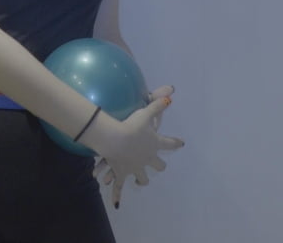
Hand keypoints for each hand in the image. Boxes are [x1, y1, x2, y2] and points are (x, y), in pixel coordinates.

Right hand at [92, 90, 183, 208]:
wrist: (117, 141)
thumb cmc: (132, 126)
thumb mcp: (146, 113)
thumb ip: (157, 103)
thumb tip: (171, 93)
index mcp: (155, 144)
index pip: (170, 144)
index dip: (175, 143)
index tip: (181, 143)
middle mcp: (148, 158)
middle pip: (158, 165)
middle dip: (159, 165)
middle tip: (160, 165)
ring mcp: (135, 167)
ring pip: (142, 177)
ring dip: (142, 179)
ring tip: (141, 182)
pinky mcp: (122, 173)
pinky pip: (120, 187)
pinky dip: (117, 195)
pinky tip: (116, 204)